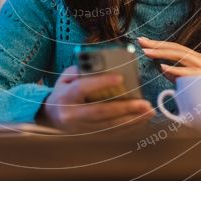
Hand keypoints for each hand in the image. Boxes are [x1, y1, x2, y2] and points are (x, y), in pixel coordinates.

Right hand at [36, 65, 154, 131]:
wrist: (51, 115)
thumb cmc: (64, 90)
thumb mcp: (66, 77)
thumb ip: (82, 71)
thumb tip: (104, 66)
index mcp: (65, 97)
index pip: (83, 88)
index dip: (100, 82)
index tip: (120, 77)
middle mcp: (72, 115)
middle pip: (100, 112)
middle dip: (125, 108)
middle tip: (145, 104)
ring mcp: (81, 128)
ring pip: (109, 125)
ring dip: (132, 120)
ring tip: (149, 112)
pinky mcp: (90, 135)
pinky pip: (112, 132)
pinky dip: (128, 126)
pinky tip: (142, 120)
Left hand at [138, 36, 200, 82]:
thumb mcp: (197, 80)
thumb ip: (180, 75)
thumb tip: (163, 69)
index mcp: (197, 59)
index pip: (175, 48)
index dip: (159, 44)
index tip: (143, 41)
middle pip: (176, 48)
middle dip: (157, 45)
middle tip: (140, 42)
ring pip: (182, 56)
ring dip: (163, 53)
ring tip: (147, 52)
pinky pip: (190, 73)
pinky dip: (177, 70)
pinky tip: (164, 68)